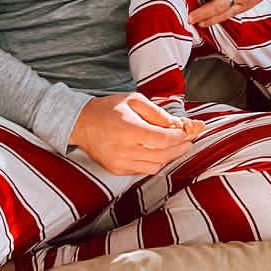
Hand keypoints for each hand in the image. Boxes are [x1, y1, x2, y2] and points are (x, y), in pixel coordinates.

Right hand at [69, 92, 197, 176]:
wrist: (81, 124)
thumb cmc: (108, 109)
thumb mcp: (133, 100)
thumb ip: (156, 112)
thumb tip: (176, 124)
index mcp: (129, 129)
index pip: (163, 139)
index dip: (179, 138)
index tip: (188, 133)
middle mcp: (124, 149)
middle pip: (163, 155)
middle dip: (179, 148)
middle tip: (189, 141)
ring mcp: (120, 163)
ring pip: (155, 166)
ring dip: (169, 157)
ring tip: (176, 147)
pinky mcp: (117, 170)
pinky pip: (144, 170)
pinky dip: (155, 163)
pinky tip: (159, 153)